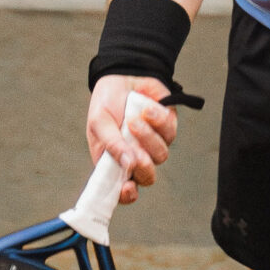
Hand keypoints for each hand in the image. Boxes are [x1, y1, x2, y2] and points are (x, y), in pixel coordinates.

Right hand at [84, 74, 175, 202]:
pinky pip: (169, 132)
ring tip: (134, 120)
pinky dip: (157, 120)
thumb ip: (111, 145)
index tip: (127, 188)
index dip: (127, 194)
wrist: (122, 75)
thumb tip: (127, 165)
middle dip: (144, 167)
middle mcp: (137, 156)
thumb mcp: (99, 123)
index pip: (124, 189)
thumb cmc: (106, 103)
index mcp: (116, 162)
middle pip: (148, 177)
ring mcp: (153, 143)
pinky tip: (146, 109)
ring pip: (161, 155)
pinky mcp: (167, 127)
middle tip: (135, 152)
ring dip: (147, 137)